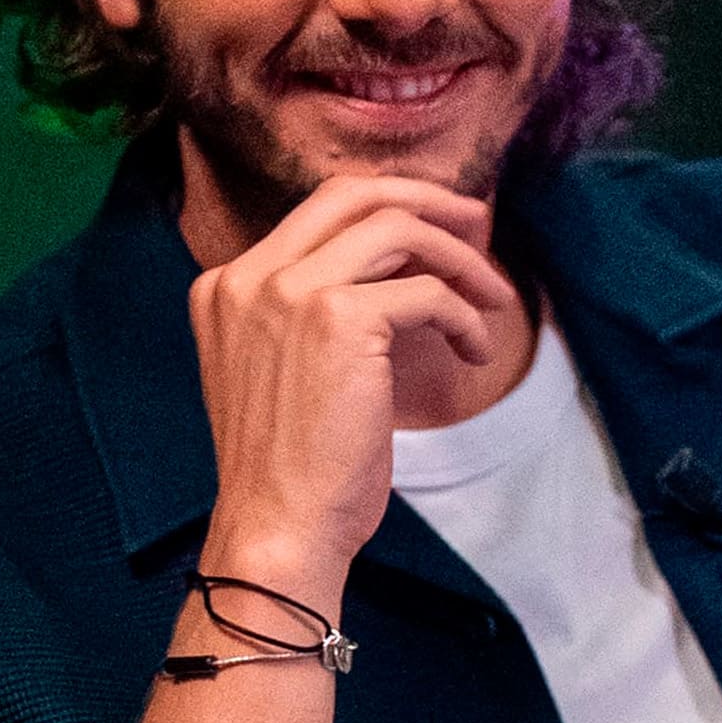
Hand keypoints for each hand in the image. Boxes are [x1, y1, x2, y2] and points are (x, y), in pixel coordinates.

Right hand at [186, 171, 523, 587]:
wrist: (277, 528)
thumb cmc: (292, 471)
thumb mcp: (286, 372)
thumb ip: (317, 314)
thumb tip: (404, 273)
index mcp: (227, 285)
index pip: (319, 211)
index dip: (388, 208)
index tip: (437, 230)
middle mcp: (250, 276)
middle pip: (354, 195)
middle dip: (427, 200)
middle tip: (478, 225)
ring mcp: (289, 292)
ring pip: (398, 230)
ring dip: (460, 259)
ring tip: (494, 299)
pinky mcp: (339, 320)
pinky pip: (428, 293)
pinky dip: (465, 318)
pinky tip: (475, 352)